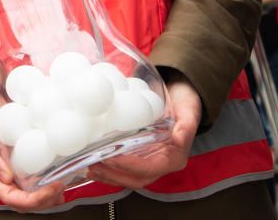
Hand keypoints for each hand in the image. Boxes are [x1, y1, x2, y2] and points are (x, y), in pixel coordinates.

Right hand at [0, 80, 65, 210]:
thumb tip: (6, 178)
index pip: (11, 198)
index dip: (33, 199)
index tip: (52, 187)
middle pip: (23, 202)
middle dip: (44, 200)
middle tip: (62, 186)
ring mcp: (10, 170)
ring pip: (30, 194)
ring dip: (48, 195)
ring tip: (64, 185)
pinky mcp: (19, 161)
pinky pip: (34, 178)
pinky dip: (48, 182)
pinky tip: (60, 176)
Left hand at [85, 79, 201, 188]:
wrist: (182, 98)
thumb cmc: (185, 104)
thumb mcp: (189, 111)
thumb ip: (186, 126)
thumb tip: (179, 137)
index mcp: (174, 159)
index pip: (148, 169)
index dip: (128, 166)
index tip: (110, 158)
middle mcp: (161, 165)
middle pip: (135, 179)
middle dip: (113, 176)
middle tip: (92, 165)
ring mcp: (150, 162)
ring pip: (128, 178)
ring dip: (108, 176)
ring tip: (88, 167)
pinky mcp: (141, 157)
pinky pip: (125, 169)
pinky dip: (109, 169)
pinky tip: (94, 163)